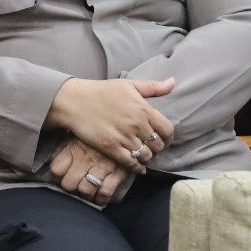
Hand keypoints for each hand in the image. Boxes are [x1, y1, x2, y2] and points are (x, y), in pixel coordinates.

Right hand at [46, 77, 174, 171]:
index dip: (168, 136)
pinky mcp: (111, 148)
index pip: (167, 129)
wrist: (76, 101)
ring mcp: (124, 137)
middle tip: (151, 146)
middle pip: (158, 145)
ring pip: (146, 155)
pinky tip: (137, 166)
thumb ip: (153, 87)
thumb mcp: (129, 85)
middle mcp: (136, 125)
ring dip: (146, 157)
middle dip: (157, 147)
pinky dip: (136, 167)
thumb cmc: (103, 91)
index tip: (163, 137)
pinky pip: (131, 163)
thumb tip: (174, 82)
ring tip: (143, 154)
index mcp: (143, 109)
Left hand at [49, 138, 125, 204]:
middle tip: (76, 185)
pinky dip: (101, 198)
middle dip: (71, 187)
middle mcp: (85, 158)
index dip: (57, 177)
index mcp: (74, 147)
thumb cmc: (99, 132)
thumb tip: (56, 161)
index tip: (61, 177)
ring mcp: (101, 167)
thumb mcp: (80, 133)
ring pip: (85, 190)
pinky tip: (100, 196)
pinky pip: (105, 193)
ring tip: (88, 191)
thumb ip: (67, 147)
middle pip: (69, 184)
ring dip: (86, 194)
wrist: (127, 127)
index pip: (56, 170)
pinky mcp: (117, 173)